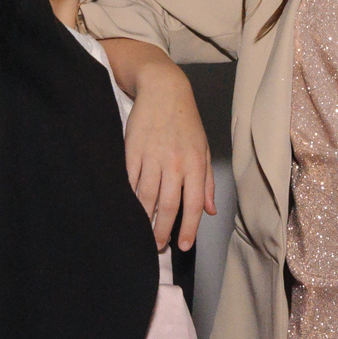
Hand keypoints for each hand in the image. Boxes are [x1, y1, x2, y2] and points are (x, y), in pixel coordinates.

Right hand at [114, 44, 216, 250]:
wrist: (164, 91)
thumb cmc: (186, 122)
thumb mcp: (204, 149)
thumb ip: (206, 182)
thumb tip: (209, 210)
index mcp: (194, 164)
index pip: (193, 204)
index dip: (188, 229)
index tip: (183, 245)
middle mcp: (174, 163)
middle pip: (167, 206)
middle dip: (162, 231)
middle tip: (158, 247)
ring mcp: (151, 157)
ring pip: (146, 197)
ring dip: (144, 220)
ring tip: (142, 234)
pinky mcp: (132, 151)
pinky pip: (129, 182)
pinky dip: (129, 199)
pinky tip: (128, 210)